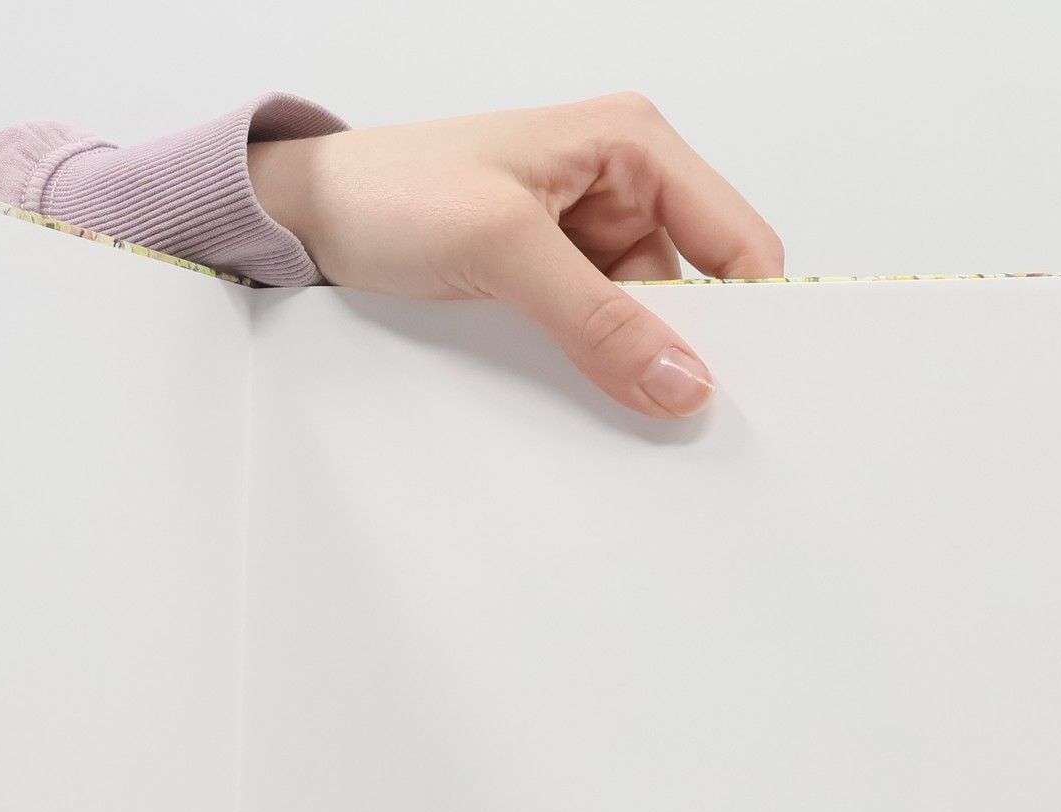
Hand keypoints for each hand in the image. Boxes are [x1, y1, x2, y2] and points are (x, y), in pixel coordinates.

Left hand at [249, 93, 782, 419]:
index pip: (737, 240)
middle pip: (696, 291)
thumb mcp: (502, 248)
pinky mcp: (551, 280)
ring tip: (612, 406)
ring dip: (631, 367)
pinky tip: (581, 395)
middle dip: (687, 350)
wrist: (309, 217)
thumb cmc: (392, 191)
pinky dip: (594, 370)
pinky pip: (598, 338)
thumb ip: (598, 319)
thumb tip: (683, 379)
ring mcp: (586, 238)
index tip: (745, 390)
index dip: (752, 315)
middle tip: (677, 416)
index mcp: (632, 145)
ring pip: (645, 325)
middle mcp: (621, 186)